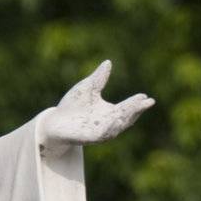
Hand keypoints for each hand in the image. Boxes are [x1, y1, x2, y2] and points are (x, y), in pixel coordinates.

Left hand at [38, 61, 153, 158]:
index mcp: (110, 113)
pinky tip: (116, 120)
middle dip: (136, 110)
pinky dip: (110, 127)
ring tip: (136, 108)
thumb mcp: (87, 88)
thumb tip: (108, 62)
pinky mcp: (89, 138)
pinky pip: (102, 134)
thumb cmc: (71, 105)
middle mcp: (107, 124)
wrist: (54, 121)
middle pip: (125, 117)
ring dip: (126, 118)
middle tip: (147, 102)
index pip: (127, 108)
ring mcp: (99, 132)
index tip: (145, 96)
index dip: (136, 103)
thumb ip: (99, 78)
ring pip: (116, 127)